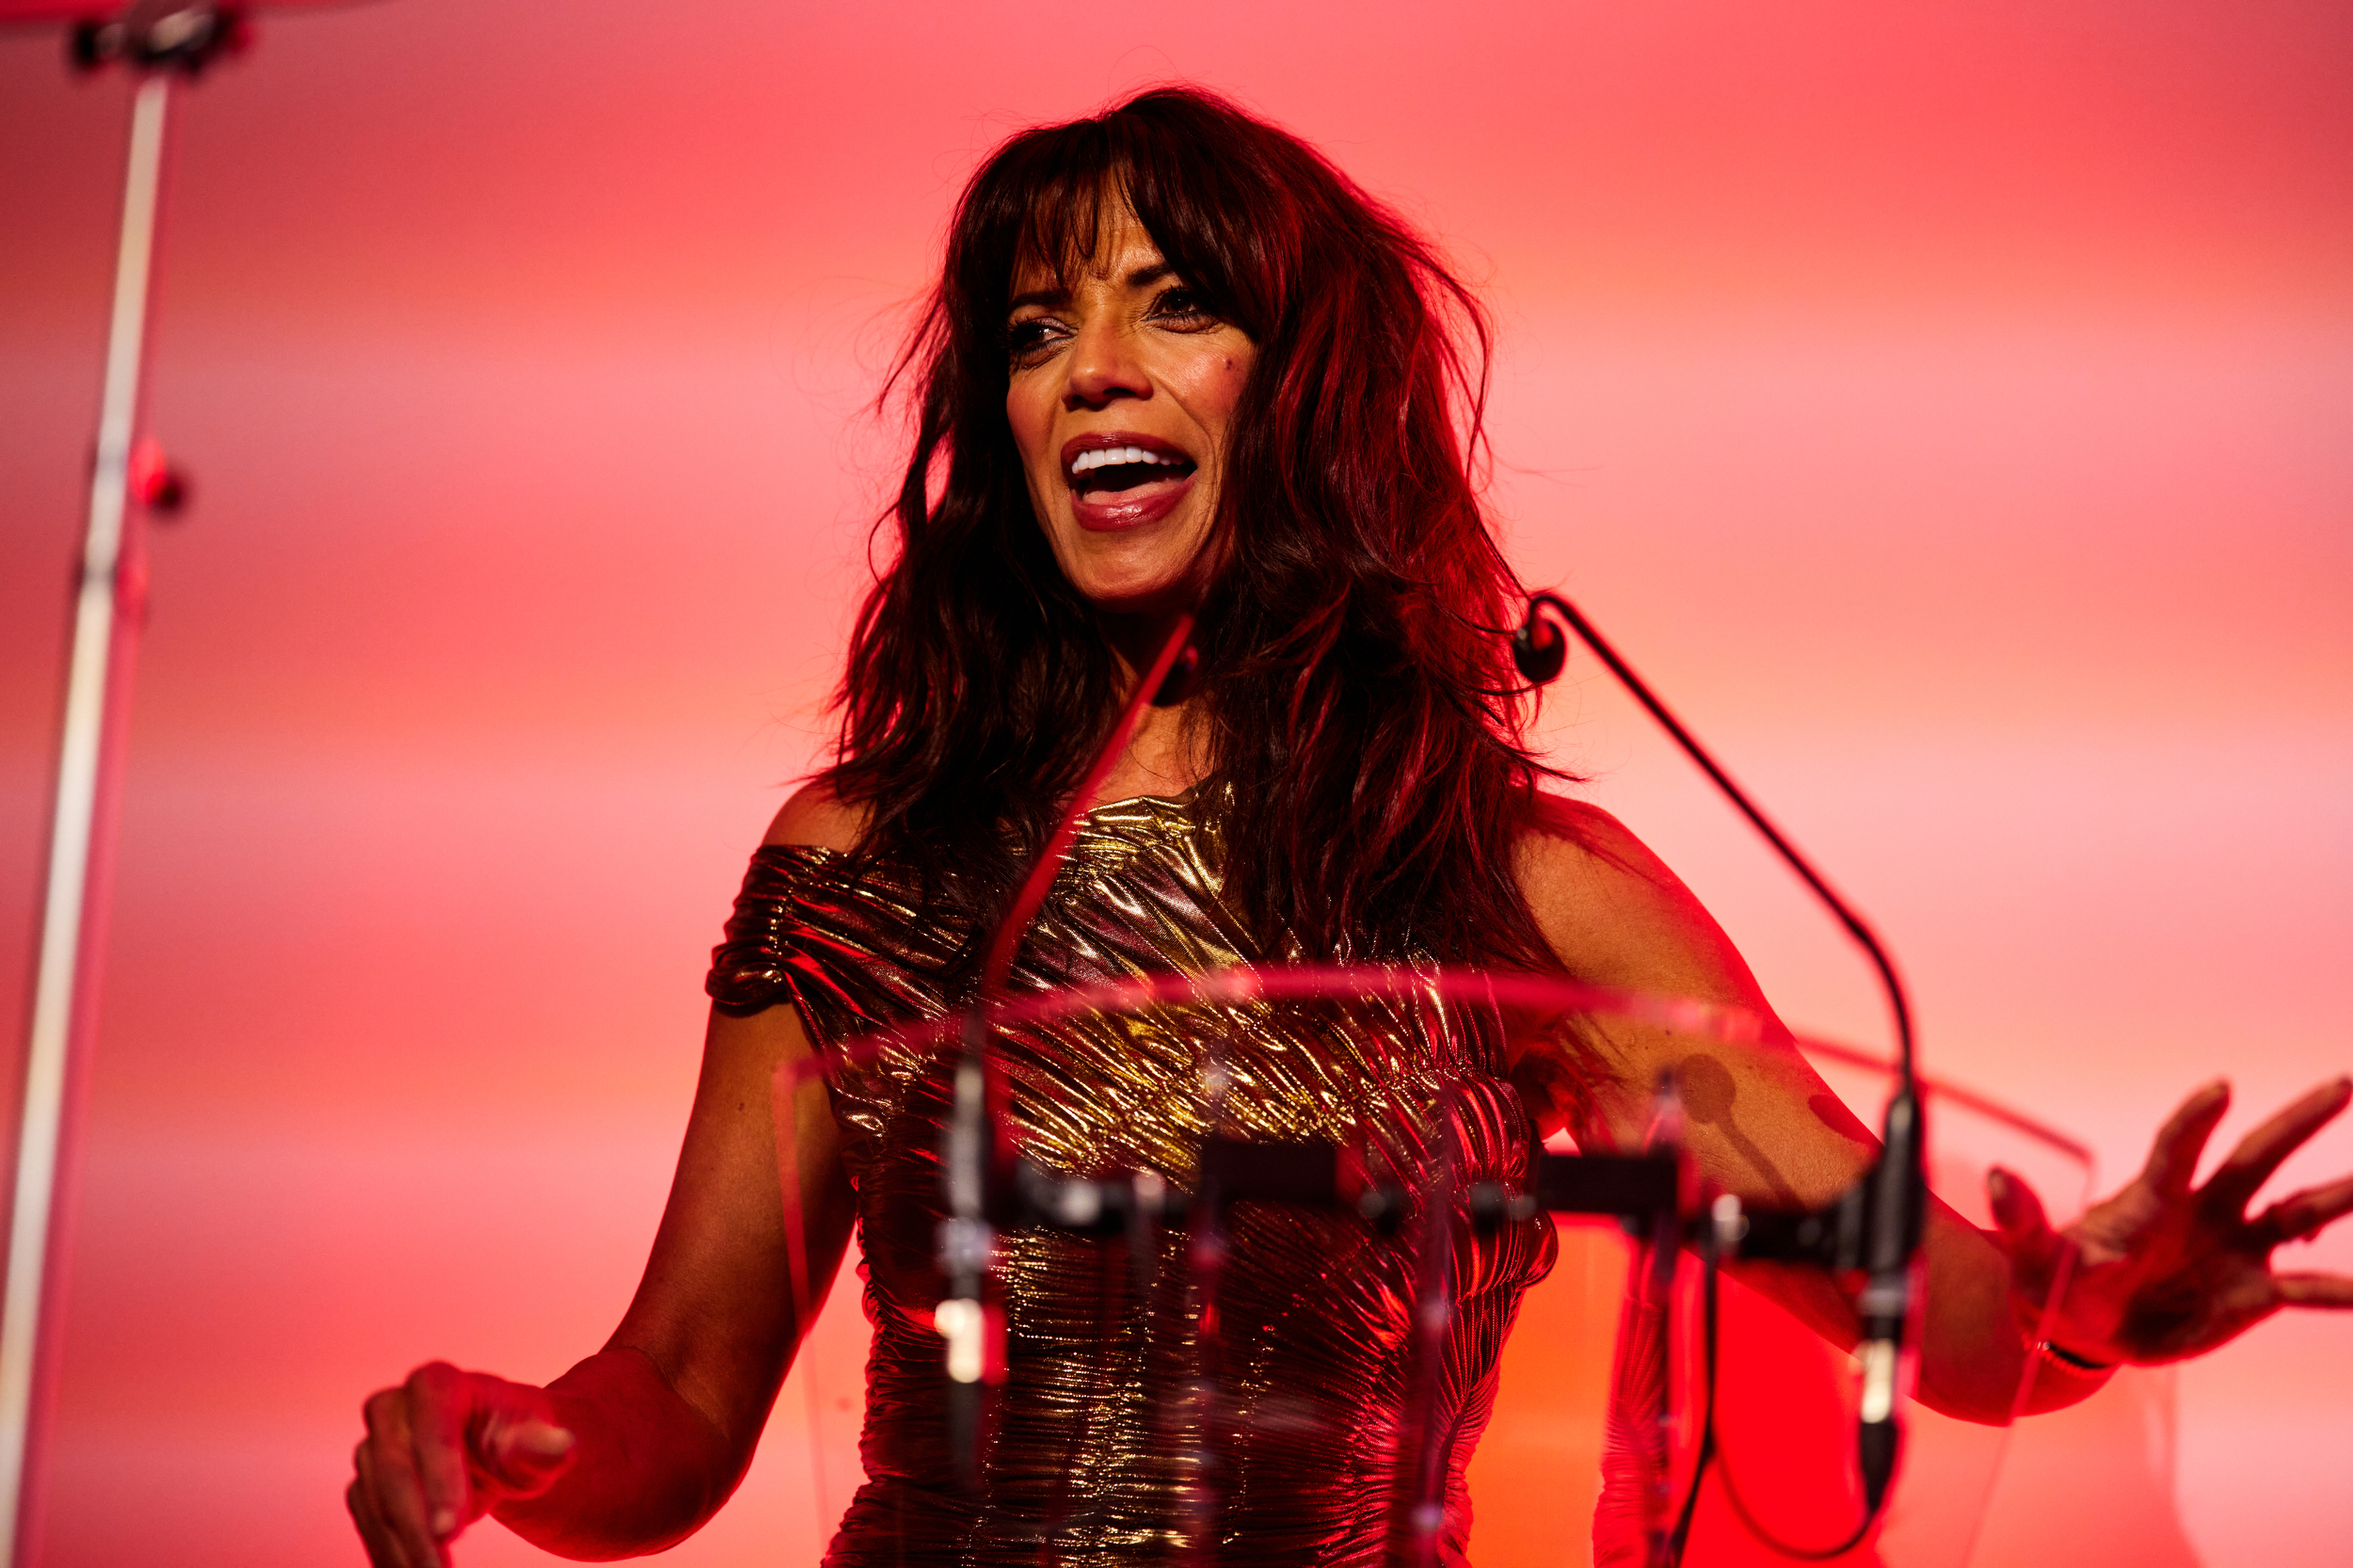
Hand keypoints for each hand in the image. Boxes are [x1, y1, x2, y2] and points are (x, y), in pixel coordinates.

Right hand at [348, 1362, 575, 1567]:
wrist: (494, 1454)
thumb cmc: (519, 1439)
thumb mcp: (539, 1441)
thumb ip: (546, 1445)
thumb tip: (563, 1445)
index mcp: (437, 1383)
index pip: (432, 1428)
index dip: (439, 1479)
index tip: (450, 1532)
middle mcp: (394, 1408)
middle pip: (394, 1469)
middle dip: (416, 1527)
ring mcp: (372, 1446)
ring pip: (375, 1502)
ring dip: (402, 1549)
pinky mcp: (365, 1483)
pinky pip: (368, 1523)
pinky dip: (390, 1555)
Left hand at [1988, 1077, 2352, 1365]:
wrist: (2084, 1329)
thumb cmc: (2055, 1282)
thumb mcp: (2034, 1257)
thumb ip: (2023, 1219)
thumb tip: (1993, 1178)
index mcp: (2152, 1200)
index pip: (2176, 1149)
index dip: (2194, 1120)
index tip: (2219, 1086)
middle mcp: (2203, 1211)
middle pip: (2258, 1156)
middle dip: (2299, 1120)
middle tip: (2342, 1082)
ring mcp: (2233, 1247)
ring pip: (2299, 1212)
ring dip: (2340, 1195)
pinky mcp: (2251, 1293)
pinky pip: (2306, 1287)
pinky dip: (2340, 1289)